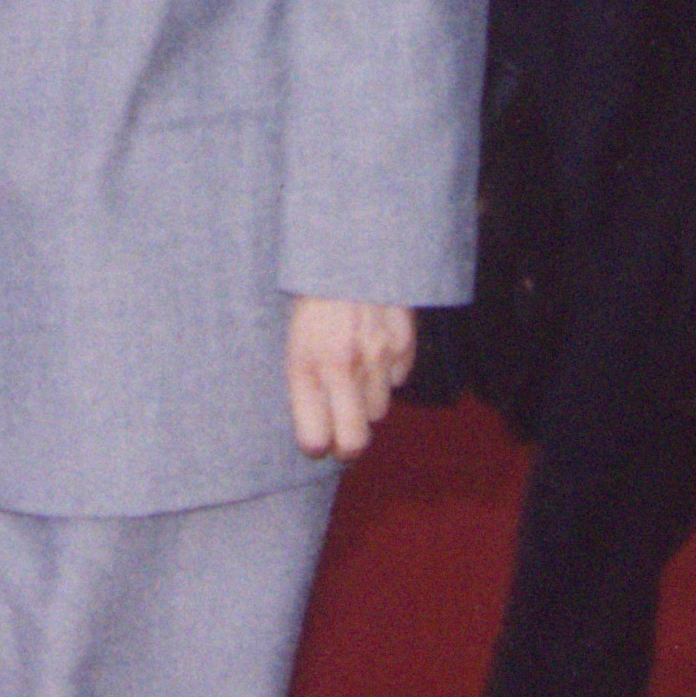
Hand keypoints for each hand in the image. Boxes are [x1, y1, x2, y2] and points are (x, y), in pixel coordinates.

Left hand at [286, 294, 413, 460]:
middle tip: (343, 441)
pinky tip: (374, 350)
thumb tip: (317, 428)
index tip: (317, 441)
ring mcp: (376, 355)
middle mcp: (341, 365)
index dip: (316, 445)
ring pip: (379, 412)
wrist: (347, 249)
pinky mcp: (402, 343)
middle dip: (348, 448)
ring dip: (367, 404)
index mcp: (305, 363)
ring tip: (355, 378)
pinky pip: (398, 381)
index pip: (315, 437)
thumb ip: (304, 381)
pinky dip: (388, 374)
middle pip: (355, 440)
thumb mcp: (292, 337)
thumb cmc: (312, 296)